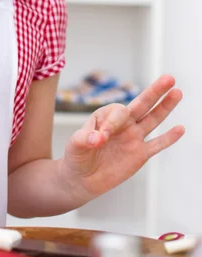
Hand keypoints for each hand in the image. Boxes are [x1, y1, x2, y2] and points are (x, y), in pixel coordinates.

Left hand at [61, 75, 184, 199]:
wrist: (81, 178)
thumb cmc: (76, 156)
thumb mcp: (75, 145)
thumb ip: (85, 139)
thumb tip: (98, 138)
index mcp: (106, 116)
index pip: (118, 112)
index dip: (111, 124)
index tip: (100, 139)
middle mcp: (123, 124)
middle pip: (142, 104)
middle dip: (154, 91)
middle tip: (169, 78)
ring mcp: (133, 137)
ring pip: (153, 119)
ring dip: (165, 107)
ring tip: (177, 92)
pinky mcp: (140, 155)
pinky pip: (157, 145)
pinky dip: (169, 138)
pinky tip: (180, 129)